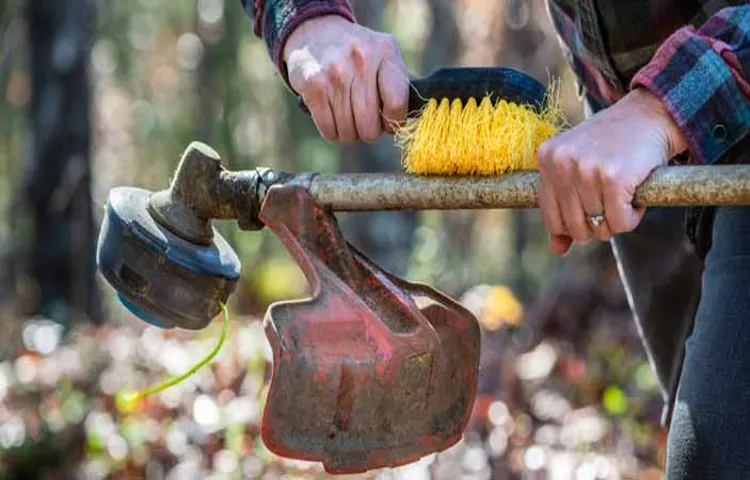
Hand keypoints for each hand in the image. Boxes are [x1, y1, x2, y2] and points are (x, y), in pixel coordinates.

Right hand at [283, 15, 408, 143]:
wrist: (315, 31)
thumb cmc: (358, 54)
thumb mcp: (383, 55)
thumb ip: (399, 84)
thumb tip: (408, 120)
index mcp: (385, 51)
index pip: (397, 103)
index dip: (394, 122)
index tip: (388, 122)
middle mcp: (361, 60)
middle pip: (370, 126)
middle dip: (370, 132)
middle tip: (366, 122)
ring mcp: (335, 73)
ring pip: (349, 132)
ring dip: (351, 133)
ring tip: (349, 118)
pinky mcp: (314, 86)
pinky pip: (329, 131)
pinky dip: (333, 132)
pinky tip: (333, 117)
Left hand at [537, 88, 688, 255]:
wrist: (650, 114)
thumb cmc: (612, 144)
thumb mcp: (578, 168)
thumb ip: (563, 207)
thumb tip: (557, 250)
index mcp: (547, 158)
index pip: (552, 218)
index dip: (574, 224)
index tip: (592, 211)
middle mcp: (562, 162)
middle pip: (576, 227)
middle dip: (598, 224)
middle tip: (612, 203)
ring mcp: (586, 169)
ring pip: (599, 227)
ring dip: (618, 218)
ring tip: (625, 193)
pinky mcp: (614, 178)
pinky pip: (620, 223)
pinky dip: (633, 217)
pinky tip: (636, 196)